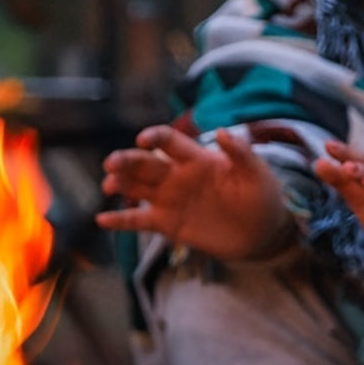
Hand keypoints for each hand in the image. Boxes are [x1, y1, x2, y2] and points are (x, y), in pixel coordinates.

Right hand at [96, 125, 293, 259]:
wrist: (260, 233)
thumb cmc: (261, 197)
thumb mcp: (257, 172)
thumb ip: (241, 152)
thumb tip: (224, 132)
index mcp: (198, 159)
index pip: (171, 144)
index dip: (156, 139)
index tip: (143, 140)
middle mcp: (178, 176)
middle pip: (147, 164)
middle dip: (128, 161)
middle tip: (111, 163)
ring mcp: (170, 200)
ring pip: (138, 188)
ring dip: (121, 184)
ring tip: (108, 185)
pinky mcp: (166, 224)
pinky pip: (138, 220)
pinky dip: (120, 220)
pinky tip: (102, 220)